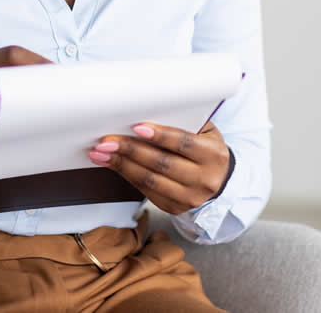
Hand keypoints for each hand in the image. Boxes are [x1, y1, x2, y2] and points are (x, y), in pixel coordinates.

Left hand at [87, 120, 231, 215]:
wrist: (219, 180)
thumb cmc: (205, 149)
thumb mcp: (204, 131)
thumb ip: (183, 122)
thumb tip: (145, 113)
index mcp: (213, 155)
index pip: (184, 144)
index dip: (160, 135)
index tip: (137, 126)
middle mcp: (204, 179)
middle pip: (162, 164)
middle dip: (131, 150)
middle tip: (107, 140)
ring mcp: (189, 197)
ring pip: (150, 180)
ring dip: (122, 165)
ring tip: (101, 153)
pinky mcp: (174, 208)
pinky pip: (146, 191)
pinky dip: (126, 175)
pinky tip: (112, 164)